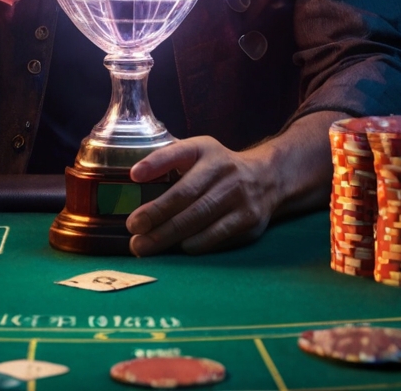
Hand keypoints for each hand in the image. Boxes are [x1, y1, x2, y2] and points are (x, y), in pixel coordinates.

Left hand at [125, 136, 279, 255]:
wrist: (267, 178)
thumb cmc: (218, 168)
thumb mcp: (196, 153)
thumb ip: (168, 160)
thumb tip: (134, 177)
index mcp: (205, 150)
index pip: (178, 152)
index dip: (156, 163)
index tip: (134, 176)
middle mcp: (224, 170)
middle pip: (185, 195)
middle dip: (156, 216)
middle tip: (133, 231)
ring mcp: (239, 196)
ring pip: (199, 219)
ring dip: (169, 236)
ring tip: (145, 246)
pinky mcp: (249, 221)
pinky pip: (216, 237)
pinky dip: (194, 244)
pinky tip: (178, 249)